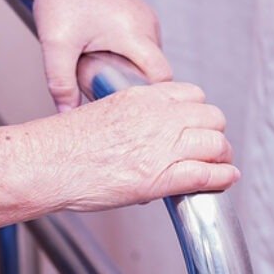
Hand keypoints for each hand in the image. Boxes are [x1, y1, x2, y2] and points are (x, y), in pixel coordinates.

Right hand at [28, 81, 238, 211]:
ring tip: (220, 164)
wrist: (46, 164)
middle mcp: (156, 118)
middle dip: (215, 132)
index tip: (196, 124)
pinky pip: (206, 174)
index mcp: (141, 98)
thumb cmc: (63, 144)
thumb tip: (148, 132)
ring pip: (215, 144)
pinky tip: (226, 179)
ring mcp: (160, 147)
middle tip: (211, 146)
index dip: (199, 111)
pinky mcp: (159, 177)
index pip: (192, 94)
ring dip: (221, 155)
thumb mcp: (104, 111)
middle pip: (211, 117)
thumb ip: (133, 116)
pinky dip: (222, 177)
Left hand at [30, 0, 172, 112]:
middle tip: (102, 87)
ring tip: (97, 67)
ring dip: (126, 70)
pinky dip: (125, 57)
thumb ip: (61, 85)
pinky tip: (100, 55)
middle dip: (131, 84)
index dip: (149, 96)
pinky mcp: (138, 16)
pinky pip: (140, 47)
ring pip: (146, 60)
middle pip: (153, 70)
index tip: (128, 108)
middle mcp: (147, 23)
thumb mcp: (55, 45)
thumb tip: (68, 115)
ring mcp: (145, 18)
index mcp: (134, 30)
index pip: (161, 76)